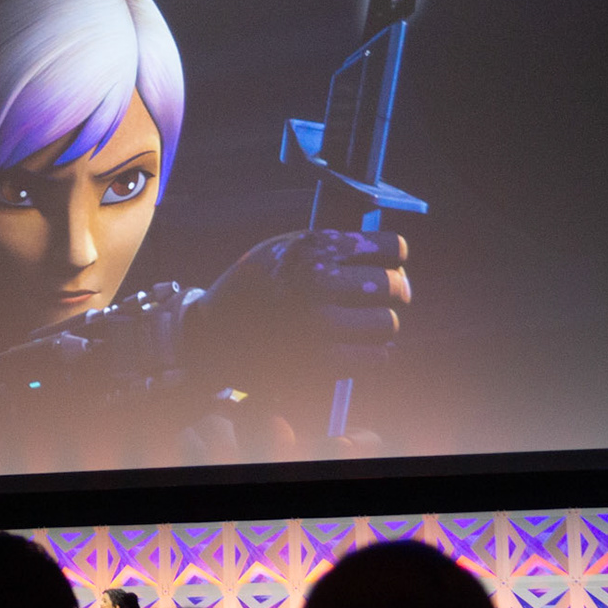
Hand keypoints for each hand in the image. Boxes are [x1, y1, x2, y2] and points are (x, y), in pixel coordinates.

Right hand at [191, 229, 409, 394]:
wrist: (213, 333)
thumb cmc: (254, 286)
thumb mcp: (283, 248)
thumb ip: (330, 245)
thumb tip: (388, 255)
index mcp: (314, 250)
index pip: (391, 248)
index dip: (394, 257)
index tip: (387, 264)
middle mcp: (318, 284)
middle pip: (394, 287)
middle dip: (394, 292)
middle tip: (382, 298)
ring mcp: (319, 324)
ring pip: (388, 324)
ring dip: (381, 325)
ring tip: (364, 324)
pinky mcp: (320, 362)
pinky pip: (377, 357)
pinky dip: (375, 354)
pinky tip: (358, 347)